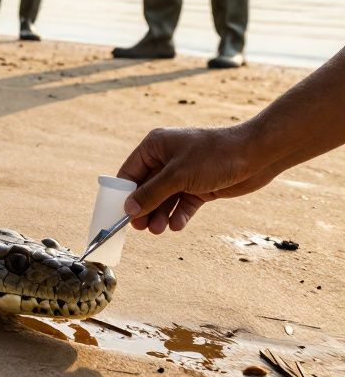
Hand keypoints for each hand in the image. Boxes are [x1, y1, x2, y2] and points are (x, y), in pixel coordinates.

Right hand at [115, 126, 279, 233]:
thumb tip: (128, 209)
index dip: (123, 193)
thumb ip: (151, 194)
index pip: (130, 172)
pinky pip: (183, 203)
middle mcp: (166, 159)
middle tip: (140, 228)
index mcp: (155, 147)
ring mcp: (184, 174)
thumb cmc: (214, 156)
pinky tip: (177, 225)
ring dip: (160, 215)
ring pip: (165, 199)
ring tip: (159, 230)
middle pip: (146, 188)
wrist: (257, 155)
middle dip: (144, 208)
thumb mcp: (178, 176)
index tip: (118, 214)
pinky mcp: (200, 186)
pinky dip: (179, 214)